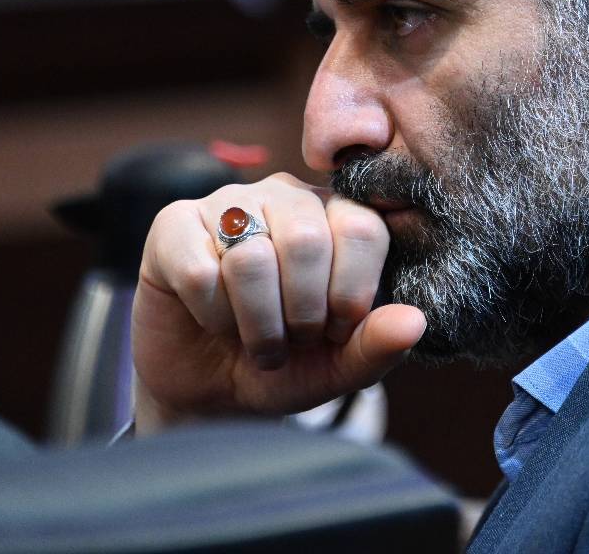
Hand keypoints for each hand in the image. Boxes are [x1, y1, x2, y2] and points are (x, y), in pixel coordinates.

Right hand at [130, 173, 425, 430]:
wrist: (209, 391)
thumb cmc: (284, 366)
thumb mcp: (337, 367)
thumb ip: (377, 345)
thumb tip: (415, 323)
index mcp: (337, 216)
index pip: (364, 229)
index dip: (351, 293)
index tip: (335, 329)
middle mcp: (286, 197)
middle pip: (307, 240)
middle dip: (301, 313)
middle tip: (291, 339)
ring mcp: (228, 203)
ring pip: (251, 257)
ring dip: (256, 323)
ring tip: (255, 339)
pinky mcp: (174, 225)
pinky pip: (200, 269)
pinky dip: (211, 314)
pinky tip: (210, 319)